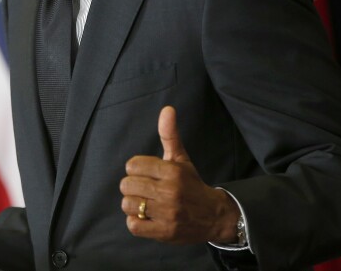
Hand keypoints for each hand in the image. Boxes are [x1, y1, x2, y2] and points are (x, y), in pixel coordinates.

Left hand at [120, 105, 239, 243]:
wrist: (213, 216)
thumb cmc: (191, 184)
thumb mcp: (181, 159)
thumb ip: (170, 135)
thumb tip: (167, 109)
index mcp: (172, 171)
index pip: (132, 165)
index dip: (136, 170)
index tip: (146, 174)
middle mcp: (169, 191)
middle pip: (127, 185)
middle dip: (133, 187)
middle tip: (145, 190)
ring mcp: (166, 213)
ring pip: (127, 204)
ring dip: (133, 205)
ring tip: (146, 204)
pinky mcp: (164, 232)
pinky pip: (133, 225)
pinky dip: (136, 222)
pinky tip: (147, 217)